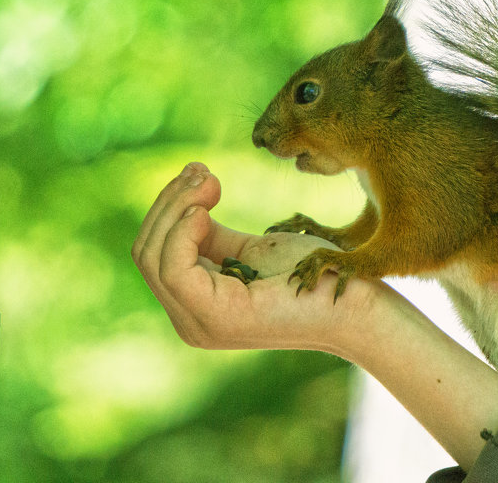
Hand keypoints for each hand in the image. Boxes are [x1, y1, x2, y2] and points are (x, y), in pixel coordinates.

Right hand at [131, 162, 377, 352]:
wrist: (352, 297)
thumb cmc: (311, 273)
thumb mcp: (250, 250)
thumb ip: (211, 237)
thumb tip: (183, 203)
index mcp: (194, 306)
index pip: (151, 253)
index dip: (168, 207)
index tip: (202, 174)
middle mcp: (189, 322)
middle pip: (145, 252)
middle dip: (168, 203)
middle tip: (202, 173)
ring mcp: (199, 325)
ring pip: (152, 255)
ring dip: (175, 207)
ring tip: (209, 183)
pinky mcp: (216, 317)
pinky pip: (173, 267)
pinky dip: (183, 229)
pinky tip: (206, 209)